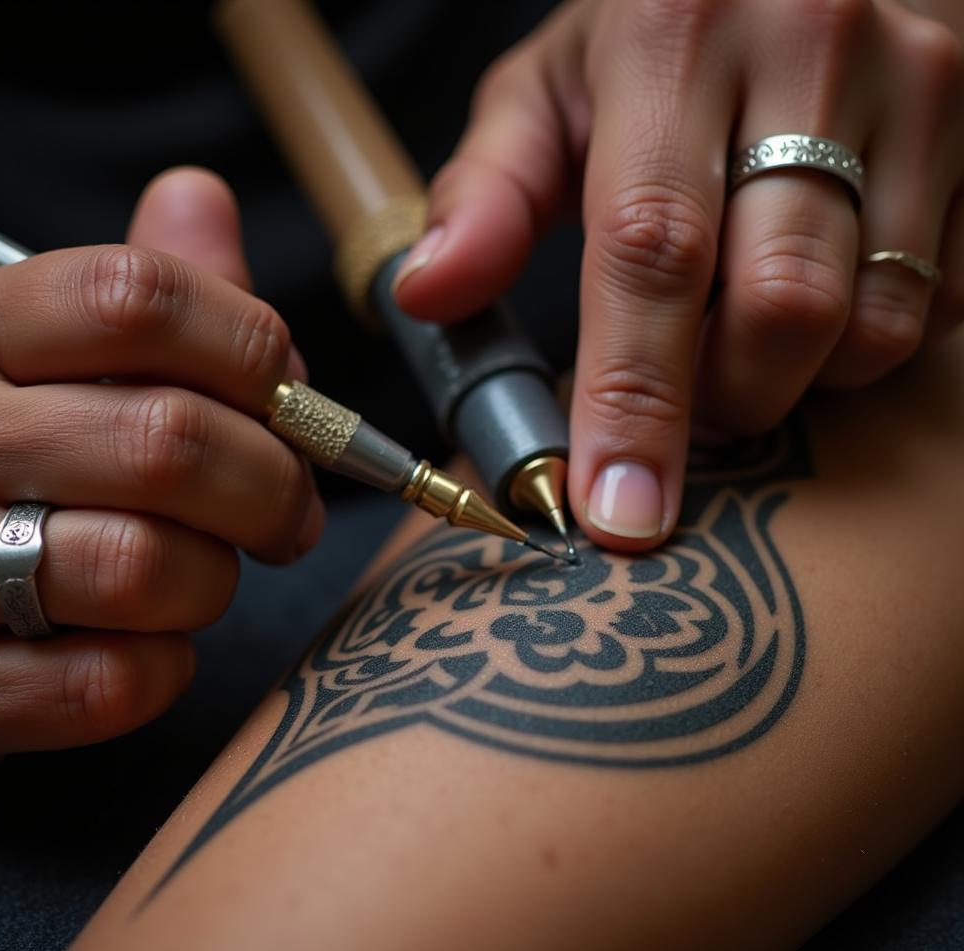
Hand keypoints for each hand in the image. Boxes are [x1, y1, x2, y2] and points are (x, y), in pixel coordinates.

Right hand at [0, 168, 323, 777]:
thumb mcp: (5, 353)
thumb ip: (118, 295)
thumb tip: (202, 198)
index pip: (142, 297)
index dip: (254, 346)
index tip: (286, 396)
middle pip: (175, 441)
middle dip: (274, 485)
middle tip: (286, 513)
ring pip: (153, 569)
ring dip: (214, 582)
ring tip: (199, 577)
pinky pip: (114, 682)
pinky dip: (162, 670)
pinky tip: (141, 646)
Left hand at [393, 0, 963, 549]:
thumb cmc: (655, 33)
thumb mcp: (549, 90)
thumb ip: (489, 192)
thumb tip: (428, 296)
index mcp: (673, 38)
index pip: (653, 253)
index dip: (633, 400)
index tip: (616, 512)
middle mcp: (814, 49)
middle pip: (780, 311)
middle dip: (722, 403)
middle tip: (681, 401)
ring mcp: (923, 87)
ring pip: (874, 324)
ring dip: (797, 379)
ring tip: (742, 341)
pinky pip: (942, 302)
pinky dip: (868, 339)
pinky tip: (821, 297)